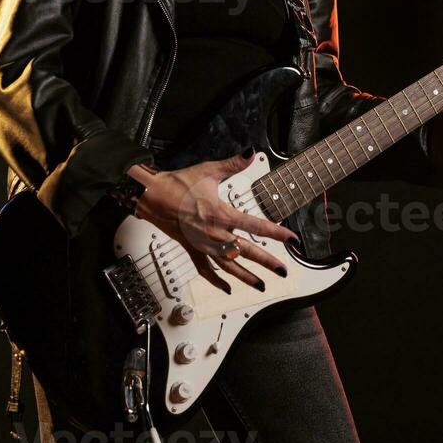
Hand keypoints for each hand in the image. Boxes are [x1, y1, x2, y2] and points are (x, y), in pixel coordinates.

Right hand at [129, 154, 295, 292]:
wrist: (151, 196)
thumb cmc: (178, 184)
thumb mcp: (208, 171)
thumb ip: (233, 164)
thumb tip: (250, 153)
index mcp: (221, 214)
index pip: (256, 226)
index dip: (276, 233)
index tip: (291, 239)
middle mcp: (214, 234)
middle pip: (246, 251)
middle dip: (267, 262)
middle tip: (283, 271)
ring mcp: (203, 244)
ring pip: (228, 265)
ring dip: (246, 276)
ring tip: (261, 286)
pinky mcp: (192, 249)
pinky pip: (205, 269)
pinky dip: (216, 280)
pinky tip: (227, 288)